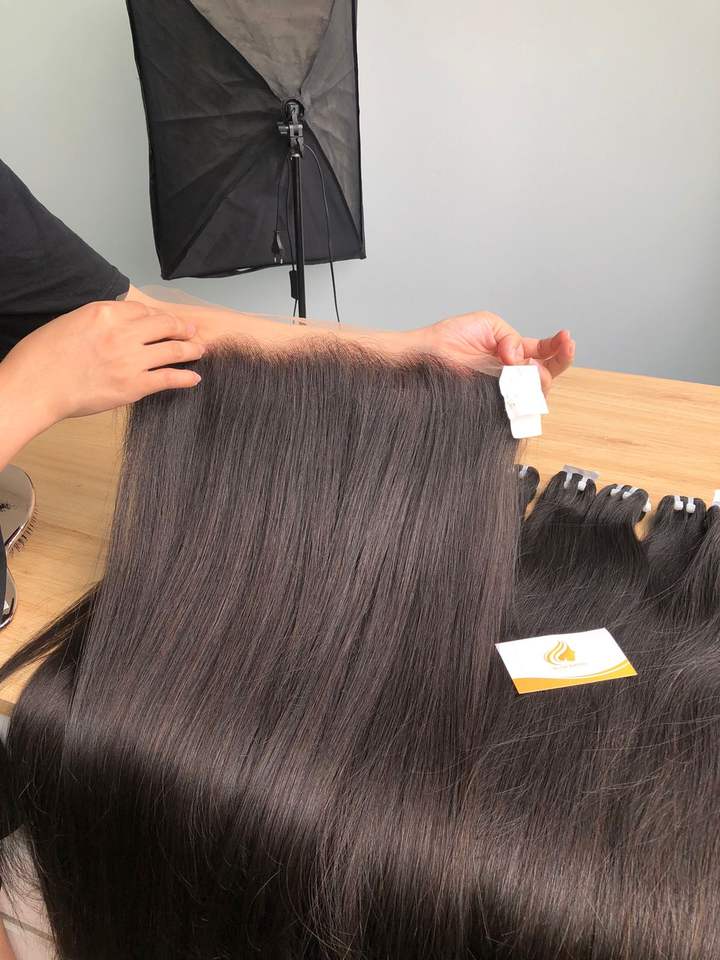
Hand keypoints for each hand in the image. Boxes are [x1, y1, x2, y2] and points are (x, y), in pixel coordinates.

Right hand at [2, 299, 203, 429]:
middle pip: (164, 326)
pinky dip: (186, 377)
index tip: (165, 322)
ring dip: (191, 349)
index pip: (143, 310)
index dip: (158, 317)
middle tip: (192, 332)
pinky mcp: (134, 386)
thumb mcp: (72, 322)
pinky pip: (169, 378)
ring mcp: (131, 360)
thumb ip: (101, 321)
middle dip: (182, 328)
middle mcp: (123, 333)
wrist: (37, 386)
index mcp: (106, 312)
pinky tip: (195, 377)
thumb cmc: (44, 356)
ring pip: (173, 350)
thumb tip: (121, 324)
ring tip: (200, 350)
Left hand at [418, 311, 574, 392]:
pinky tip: (525, 383)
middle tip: (562, 350)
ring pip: (536, 391)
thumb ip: (511, 337)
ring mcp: (503, 388)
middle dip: (559, 361)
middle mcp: (511, 372)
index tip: (566, 339)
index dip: (558, 347)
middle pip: (547, 373)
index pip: (544, 352)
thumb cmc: (450, 338)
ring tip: (535, 368)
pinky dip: (525, 396)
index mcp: (513, 352)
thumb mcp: (488, 324)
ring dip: (542, 377)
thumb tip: (518, 356)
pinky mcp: (493, 402)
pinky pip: (517, 405)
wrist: (429, 352)